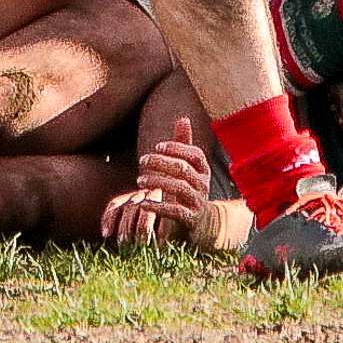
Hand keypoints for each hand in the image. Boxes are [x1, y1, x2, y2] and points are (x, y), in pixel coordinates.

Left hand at [100, 118, 212, 245]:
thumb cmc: (188, 189)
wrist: (201, 224)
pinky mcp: (191, 220)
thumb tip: (184, 118)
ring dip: (157, 182)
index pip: (195, 154)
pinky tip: (143, 203)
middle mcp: (204, 185)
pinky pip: (176, 212)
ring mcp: (198, 203)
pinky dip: (159, 207)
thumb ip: (183, 145)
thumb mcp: (187, 168)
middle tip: (141, 161)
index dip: (177, 148)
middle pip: (184, 169)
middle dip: (161, 163)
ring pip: (180, 188)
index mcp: (203, 169)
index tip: (157, 146)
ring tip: (139, 181)